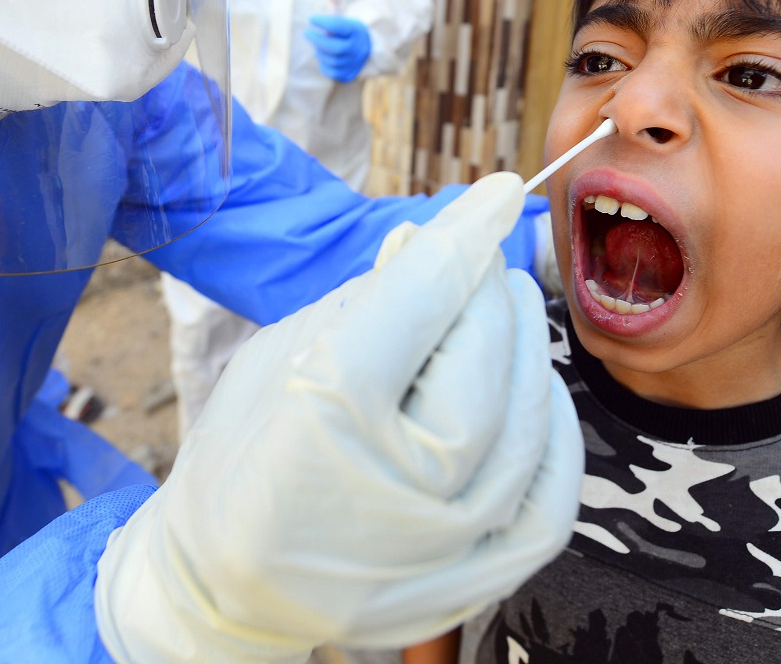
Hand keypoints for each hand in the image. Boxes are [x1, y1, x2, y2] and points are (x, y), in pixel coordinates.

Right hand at [95, 173, 582, 661]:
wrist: (226, 584)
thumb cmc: (246, 455)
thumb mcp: (281, 356)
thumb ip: (368, 301)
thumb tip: (438, 244)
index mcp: (323, 415)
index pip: (421, 299)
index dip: (465, 236)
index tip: (498, 193)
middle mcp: (392, 487)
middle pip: (484, 359)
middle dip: (488, 294)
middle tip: (478, 263)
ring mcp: (441, 549)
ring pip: (527, 422)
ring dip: (525, 352)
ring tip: (499, 317)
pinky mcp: (473, 587)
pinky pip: (552, 499)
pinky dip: (553, 434)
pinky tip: (533, 394)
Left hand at [305, 13, 371, 81]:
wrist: (366, 51)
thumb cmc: (349, 32)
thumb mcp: (345, 18)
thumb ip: (336, 7)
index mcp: (357, 31)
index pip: (339, 26)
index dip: (323, 22)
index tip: (311, 18)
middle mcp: (358, 48)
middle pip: (336, 48)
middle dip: (318, 40)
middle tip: (306, 33)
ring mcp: (354, 63)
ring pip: (331, 60)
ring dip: (320, 51)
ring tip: (319, 44)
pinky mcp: (348, 75)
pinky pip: (330, 71)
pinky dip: (323, 63)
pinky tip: (324, 55)